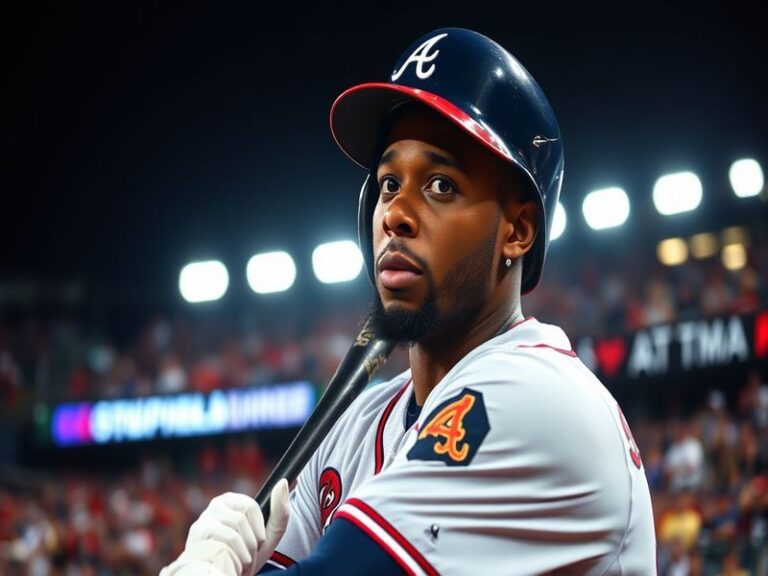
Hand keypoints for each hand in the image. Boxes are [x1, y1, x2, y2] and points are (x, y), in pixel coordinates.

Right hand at [161, 479, 289, 575]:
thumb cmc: (244, 556)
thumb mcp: (268, 536)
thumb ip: (280, 511)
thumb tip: (283, 482)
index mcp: (230, 501)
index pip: (250, 506)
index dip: (258, 528)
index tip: (257, 540)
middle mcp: (214, 506)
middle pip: (241, 518)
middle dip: (251, 542)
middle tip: (248, 554)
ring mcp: (203, 521)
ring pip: (233, 532)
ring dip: (244, 552)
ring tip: (240, 560)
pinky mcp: (197, 536)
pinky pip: (224, 543)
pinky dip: (235, 557)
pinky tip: (230, 563)